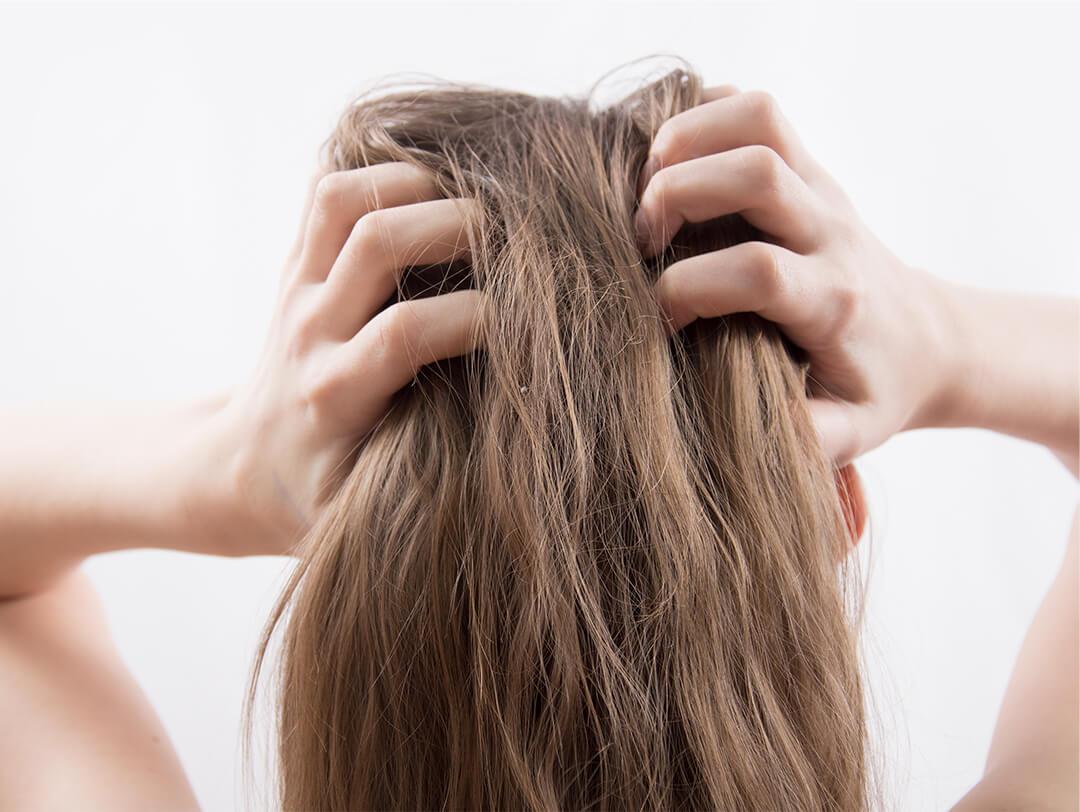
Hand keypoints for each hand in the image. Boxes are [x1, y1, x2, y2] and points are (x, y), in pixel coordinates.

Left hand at [213, 163, 483, 553]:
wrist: (236, 472)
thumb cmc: (313, 502)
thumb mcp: (362, 526)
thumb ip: (426, 503)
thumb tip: (513, 487)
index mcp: (334, 396)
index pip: (406, 332)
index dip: (477, 316)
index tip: (527, 326)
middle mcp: (310, 333)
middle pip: (377, 241)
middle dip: (457, 223)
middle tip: (516, 238)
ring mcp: (297, 293)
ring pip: (344, 199)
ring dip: (413, 184)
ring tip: (471, 200)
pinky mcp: (294, 269)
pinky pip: (325, 193)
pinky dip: (377, 174)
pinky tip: (426, 191)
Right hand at [634, 87, 956, 463]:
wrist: (928, 339)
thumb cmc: (875, 388)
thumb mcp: (849, 433)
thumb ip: (804, 440)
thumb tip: (733, 442)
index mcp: (834, 301)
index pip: (758, 270)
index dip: (689, 288)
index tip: (660, 319)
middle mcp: (830, 232)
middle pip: (756, 172)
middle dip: (676, 194)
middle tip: (640, 239)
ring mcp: (822, 191)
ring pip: (760, 120)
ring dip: (688, 138)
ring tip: (648, 183)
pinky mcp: (811, 169)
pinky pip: (759, 111)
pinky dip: (707, 114)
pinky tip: (675, 157)